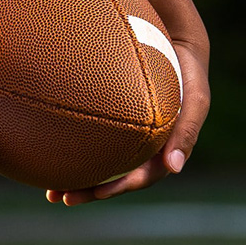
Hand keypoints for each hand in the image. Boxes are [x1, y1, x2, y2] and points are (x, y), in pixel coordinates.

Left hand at [45, 32, 210, 206]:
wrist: (178, 46)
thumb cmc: (189, 74)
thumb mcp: (195, 100)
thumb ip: (187, 131)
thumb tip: (174, 168)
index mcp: (164, 152)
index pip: (140, 177)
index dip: (119, 187)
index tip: (98, 193)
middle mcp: (144, 150)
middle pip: (116, 178)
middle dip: (91, 191)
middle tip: (63, 198)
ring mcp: (128, 138)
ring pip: (100, 164)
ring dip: (77, 179)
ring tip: (50, 192)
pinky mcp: (114, 123)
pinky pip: (92, 141)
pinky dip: (73, 150)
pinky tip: (50, 154)